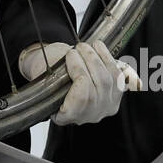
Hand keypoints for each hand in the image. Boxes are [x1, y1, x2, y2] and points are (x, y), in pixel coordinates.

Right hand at [18, 40, 140, 125]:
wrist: (59, 78)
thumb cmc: (49, 76)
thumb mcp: (44, 75)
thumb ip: (55, 72)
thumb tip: (70, 58)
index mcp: (67, 116)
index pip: (82, 99)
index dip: (79, 72)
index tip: (70, 54)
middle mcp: (90, 115)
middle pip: (98, 87)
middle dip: (89, 61)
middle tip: (79, 47)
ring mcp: (106, 107)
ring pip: (110, 81)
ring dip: (99, 58)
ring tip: (87, 46)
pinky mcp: (116, 95)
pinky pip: (118, 76)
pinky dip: (109, 59)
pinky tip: (99, 47)